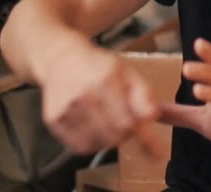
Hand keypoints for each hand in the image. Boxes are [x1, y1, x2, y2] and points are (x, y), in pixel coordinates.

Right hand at [35, 38, 164, 156]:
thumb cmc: (100, 67)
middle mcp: (83, 96)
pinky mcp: (53, 121)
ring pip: (99, 143)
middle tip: (129, 122)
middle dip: (128, 134)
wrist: (62, 60)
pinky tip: (96, 128)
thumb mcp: (129, 73)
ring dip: (111, 138)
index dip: (144, 136)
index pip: (127, 120)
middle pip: (114, 135)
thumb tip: (153, 116)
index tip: (157, 150)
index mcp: (104, 80)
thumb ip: (144, 95)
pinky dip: (94, 142)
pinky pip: (81, 147)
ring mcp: (66, 110)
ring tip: (110, 121)